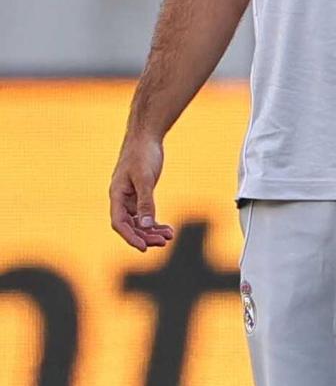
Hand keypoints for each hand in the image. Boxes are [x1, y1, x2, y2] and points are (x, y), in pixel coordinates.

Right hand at [110, 133, 174, 253]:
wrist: (146, 137)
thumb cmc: (142, 154)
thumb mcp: (145, 178)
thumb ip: (146, 202)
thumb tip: (147, 225)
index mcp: (116, 194)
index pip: (119, 223)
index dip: (130, 237)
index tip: (145, 248)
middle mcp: (121, 199)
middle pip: (130, 225)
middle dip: (146, 235)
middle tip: (165, 241)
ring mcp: (130, 198)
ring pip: (139, 222)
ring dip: (152, 231)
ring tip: (169, 236)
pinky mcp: (140, 195)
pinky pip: (145, 215)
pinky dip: (155, 223)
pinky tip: (168, 229)